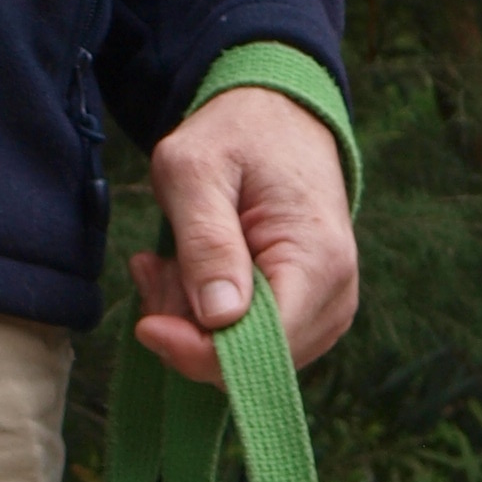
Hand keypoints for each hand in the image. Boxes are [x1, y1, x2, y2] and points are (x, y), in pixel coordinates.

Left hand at [134, 86, 357, 382]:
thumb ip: (206, 241)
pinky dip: (206, 319)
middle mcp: (335, 300)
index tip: (146, 322)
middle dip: (189, 330)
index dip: (199, 351)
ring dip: (192, 322)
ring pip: (244, 360)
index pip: (262, 349)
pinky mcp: (308, 318)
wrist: (281, 118)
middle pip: (251, 363)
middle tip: (152, 269)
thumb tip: (219, 318)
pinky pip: (248, 345)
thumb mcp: (197, 169)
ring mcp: (325, 314)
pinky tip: (188, 273)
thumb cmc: (237, 134)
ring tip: (168, 262)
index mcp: (318, 263)